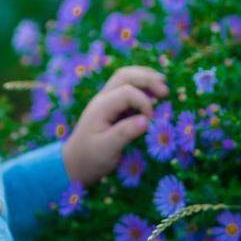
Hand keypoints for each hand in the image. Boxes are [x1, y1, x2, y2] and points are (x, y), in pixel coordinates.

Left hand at [61, 65, 169, 187]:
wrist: (74, 164)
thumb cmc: (90, 158)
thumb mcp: (107, 149)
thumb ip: (125, 133)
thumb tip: (146, 120)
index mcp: (101, 107)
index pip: (126, 92)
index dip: (144, 102)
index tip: (151, 121)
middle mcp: (103, 99)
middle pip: (125, 76)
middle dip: (147, 79)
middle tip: (166, 91)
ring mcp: (106, 101)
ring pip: (125, 78)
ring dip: (144, 78)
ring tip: (162, 85)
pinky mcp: (112, 107)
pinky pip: (127, 88)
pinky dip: (142, 87)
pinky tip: (153, 94)